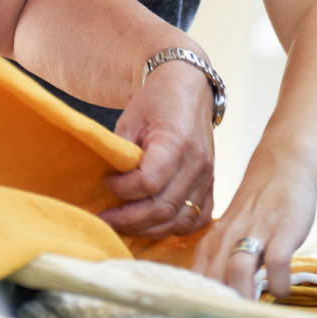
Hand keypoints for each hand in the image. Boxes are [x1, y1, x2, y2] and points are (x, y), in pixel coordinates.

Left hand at [97, 58, 214, 237]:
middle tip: (105, 217)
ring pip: (179, 220)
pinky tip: (154, 225)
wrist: (189, 88)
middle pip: (163, 208)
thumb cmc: (157, 100)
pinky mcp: (210, 184)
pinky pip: (198, 219)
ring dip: (148, 229)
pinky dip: (176, 228)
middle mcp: (196, 164)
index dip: (122, 189)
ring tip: (124, 224)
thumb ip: (122, 152)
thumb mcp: (131, 118)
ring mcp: (207, 176)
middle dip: (129, 220)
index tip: (106, 181)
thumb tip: (108, 184)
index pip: (148, 183)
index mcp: (176, 142)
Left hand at [192, 144, 316, 299]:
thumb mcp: (234, 231)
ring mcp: (258, 231)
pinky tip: (281, 290)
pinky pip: (276, 261)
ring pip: (238, 268)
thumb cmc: (259, 206)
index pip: (198, 276)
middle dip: (218, 304)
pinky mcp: (283, 229)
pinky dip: (278, 281)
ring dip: (242, 294)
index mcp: (215, 239)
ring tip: (250, 312)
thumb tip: (220, 298)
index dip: (199, 300)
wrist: (284, 164)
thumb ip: (225, 261)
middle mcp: (231, 235)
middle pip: (214, 276)